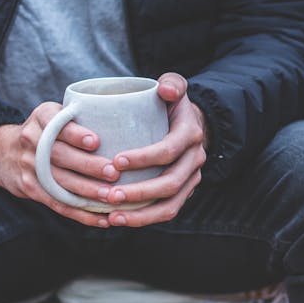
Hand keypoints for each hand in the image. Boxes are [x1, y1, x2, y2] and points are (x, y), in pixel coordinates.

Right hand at [0, 104, 119, 227]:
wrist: (1, 152)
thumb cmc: (44, 131)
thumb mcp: (52, 114)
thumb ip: (77, 117)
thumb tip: (121, 124)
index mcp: (42, 118)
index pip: (57, 125)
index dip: (76, 134)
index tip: (96, 142)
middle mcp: (32, 140)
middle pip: (60, 155)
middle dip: (88, 166)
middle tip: (113, 173)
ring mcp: (30, 166)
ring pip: (60, 182)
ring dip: (87, 192)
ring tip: (111, 197)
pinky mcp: (32, 188)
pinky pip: (58, 203)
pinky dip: (81, 214)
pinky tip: (102, 219)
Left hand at [99, 72, 207, 227]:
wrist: (189, 124)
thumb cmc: (171, 105)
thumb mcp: (175, 86)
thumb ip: (172, 83)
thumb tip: (164, 90)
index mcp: (191, 135)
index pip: (168, 150)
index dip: (144, 158)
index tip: (115, 161)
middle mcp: (195, 160)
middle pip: (170, 183)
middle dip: (139, 192)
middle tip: (109, 194)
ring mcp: (190, 179)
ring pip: (170, 205)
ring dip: (141, 214)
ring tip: (112, 216)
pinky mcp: (183, 193)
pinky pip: (166, 212)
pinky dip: (143, 219)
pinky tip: (117, 220)